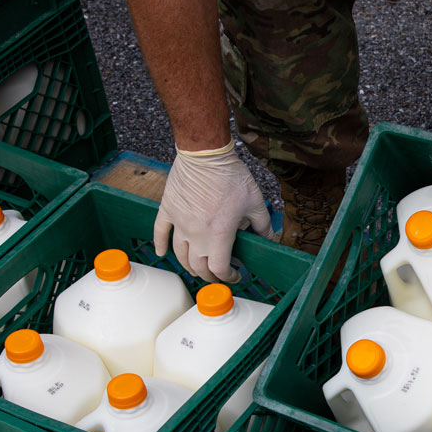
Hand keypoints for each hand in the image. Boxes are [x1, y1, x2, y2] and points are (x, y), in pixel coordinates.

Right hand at [154, 144, 272, 282]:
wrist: (205, 154)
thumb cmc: (231, 177)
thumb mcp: (255, 202)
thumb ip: (263, 225)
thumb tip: (271, 239)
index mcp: (219, 235)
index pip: (220, 269)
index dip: (228, 277)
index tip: (234, 275)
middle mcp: (197, 235)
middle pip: (198, 267)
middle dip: (209, 276)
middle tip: (217, 275)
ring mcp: (179, 224)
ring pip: (180, 255)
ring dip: (188, 266)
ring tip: (197, 268)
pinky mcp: (168, 210)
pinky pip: (160, 232)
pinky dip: (160, 245)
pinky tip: (162, 253)